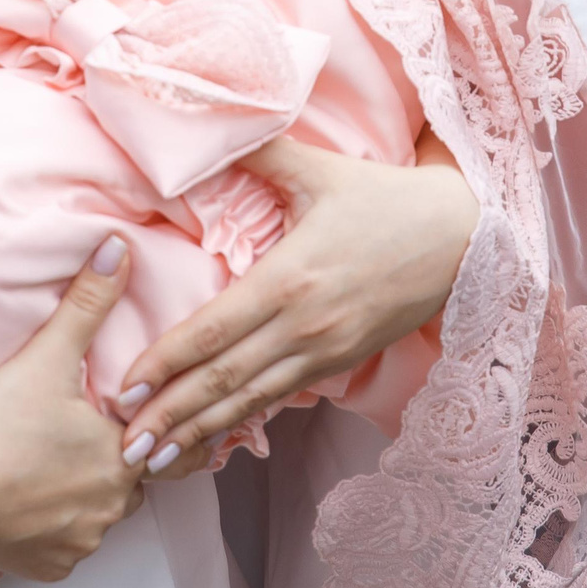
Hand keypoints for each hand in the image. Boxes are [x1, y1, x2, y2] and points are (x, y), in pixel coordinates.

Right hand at [0, 238, 145, 580]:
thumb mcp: (49, 353)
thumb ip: (89, 302)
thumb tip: (120, 248)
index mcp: (122, 456)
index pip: (156, 441)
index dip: (139, 424)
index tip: (121, 416)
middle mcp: (110, 506)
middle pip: (126, 482)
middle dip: (108, 461)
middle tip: (73, 438)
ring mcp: (79, 541)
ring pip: (96, 516)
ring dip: (81, 496)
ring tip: (46, 467)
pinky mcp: (47, 566)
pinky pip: (63, 549)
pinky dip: (51, 530)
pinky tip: (28, 504)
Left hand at [115, 136, 477, 481]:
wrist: (461, 237)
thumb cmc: (384, 198)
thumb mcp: (319, 168)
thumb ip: (259, 151)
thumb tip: (205, 128)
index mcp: (289, 278)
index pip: (214, 331)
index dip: (166, 362)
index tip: (124, 387)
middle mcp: (304, 326)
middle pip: (224, 379)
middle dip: (171, 415)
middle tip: (125, 445)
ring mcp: (325, 351)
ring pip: (251, 400)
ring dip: (201, 430)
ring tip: (155, 458)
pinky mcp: (341, 362)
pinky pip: (282, 398)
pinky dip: (243, 420)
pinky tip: (214, 437)